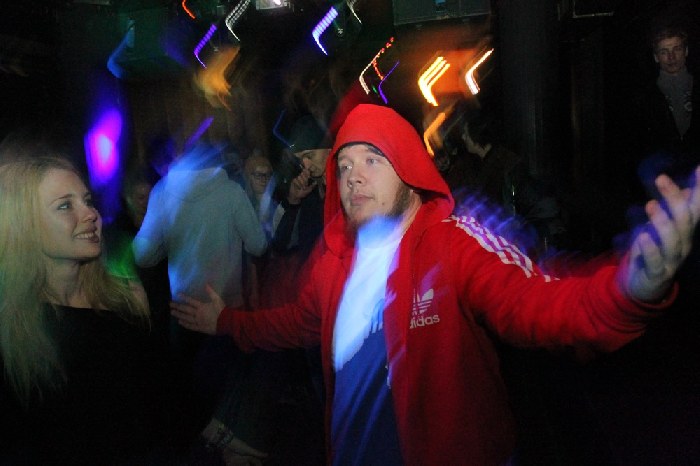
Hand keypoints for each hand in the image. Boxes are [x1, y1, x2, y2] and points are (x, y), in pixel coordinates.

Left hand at [170, 284, 224, 333]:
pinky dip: (185, 324)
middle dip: (177, 307)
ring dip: (178, 315)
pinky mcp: (200, 327)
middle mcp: (197, 314)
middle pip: (185, 310)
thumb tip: (206, 284)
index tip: (177, 294)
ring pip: (186, 318)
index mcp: (201, 306)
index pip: (191, 301)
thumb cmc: (222, 310)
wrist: (225, 322)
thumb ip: (211, 292)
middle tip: (170, 305)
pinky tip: (180, 322)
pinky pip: (190, 326)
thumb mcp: (217, 299)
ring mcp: (197, 321)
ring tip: (172, 313)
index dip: (184, 297)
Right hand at [287, 168, 315, 204]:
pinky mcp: (293, 181)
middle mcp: (301, 178)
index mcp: (305, 179)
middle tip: (306, 184)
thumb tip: (316, 182)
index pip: (306, 173)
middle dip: (304, 179)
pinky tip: (298, 187)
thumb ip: (312, 186)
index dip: (307, 172)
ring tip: (302, 187)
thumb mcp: (309, 190)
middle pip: (302, 174)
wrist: (296, 197)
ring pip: (299, 177)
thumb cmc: (302, 193)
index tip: (307, 171)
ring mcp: (297, 179)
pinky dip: (297, 184)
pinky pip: (295, 180)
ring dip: (301, 183)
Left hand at [623, 166, 699, 301]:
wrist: (646, 285)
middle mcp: (683, 244)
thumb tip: (689, 186)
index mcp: (685, 231)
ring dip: (661, 221)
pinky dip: (649, 249)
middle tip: (660, 178)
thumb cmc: (655, 250)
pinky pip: (655, 261)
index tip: (699, 168)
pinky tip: (642, 237)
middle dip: (674, 198)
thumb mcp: (664, 227)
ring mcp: (671, 260)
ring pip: (673, 240)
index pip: (696, 208)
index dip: (699, 190)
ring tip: (650, 205)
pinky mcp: (656, 273)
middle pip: (684, 220)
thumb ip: (675, 208)